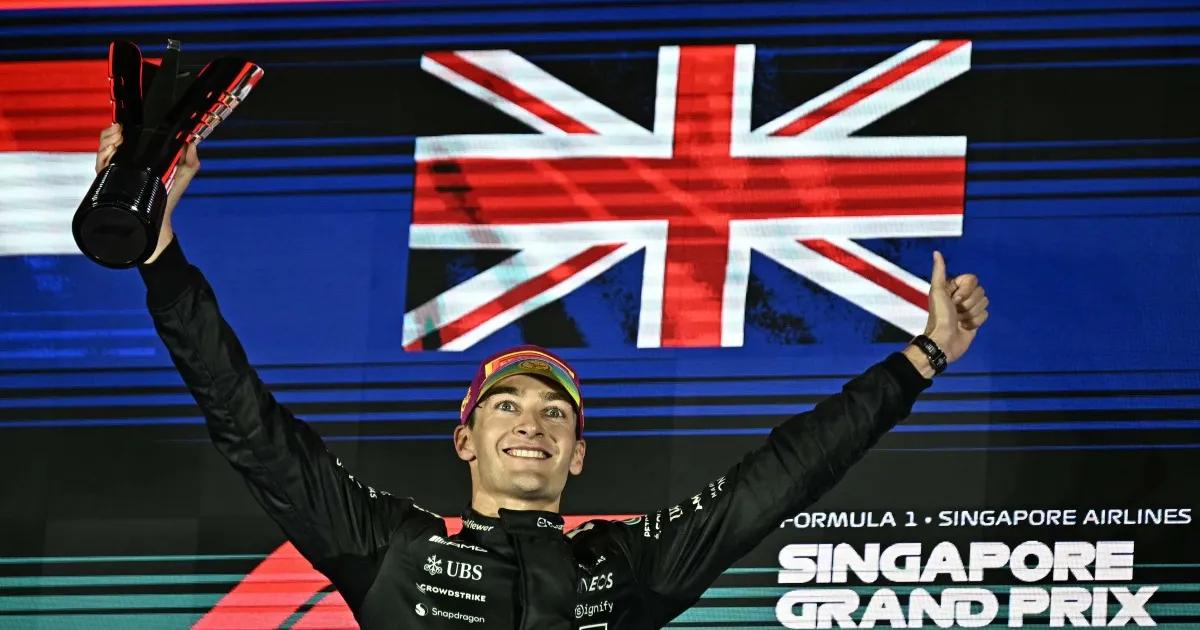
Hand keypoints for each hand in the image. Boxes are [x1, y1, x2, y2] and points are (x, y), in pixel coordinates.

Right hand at [95, 124, 200, 262]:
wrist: (158, 219)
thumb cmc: (169, 196)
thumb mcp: (183, 175)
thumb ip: (190, 160)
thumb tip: (192, 143)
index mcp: (140, 157)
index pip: (126, 136)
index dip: (123, 128)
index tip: (126, 125)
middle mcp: (125, 162)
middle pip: (110, 139)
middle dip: (112, 132)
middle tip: (120, 131)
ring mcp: (116, 171)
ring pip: (103, 148)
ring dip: (107, 139)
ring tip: (117, 138)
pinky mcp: (110, 180)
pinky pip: (101, 163)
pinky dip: (103, 154)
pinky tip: (112, 150)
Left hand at [923, 250, 988, 363]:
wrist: (944, 341)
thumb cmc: (939, 316)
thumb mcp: (937, 291)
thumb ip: (939, 271)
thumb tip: (936, 252)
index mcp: (953, 286)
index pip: (973, 279)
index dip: (966, 290)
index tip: (954, 300)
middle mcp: (962, 296)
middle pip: (980, 291)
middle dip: (968, 303)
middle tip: (955, 312)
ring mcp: (969, 308)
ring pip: (985, 302)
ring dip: (971, 313)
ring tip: (959, 320)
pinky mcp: (976, 319)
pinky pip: (986, 314)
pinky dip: (975, 322)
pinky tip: (964, 327)